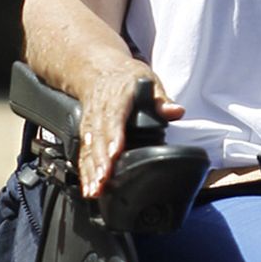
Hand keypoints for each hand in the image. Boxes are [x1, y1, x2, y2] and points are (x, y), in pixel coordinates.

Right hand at [76, 61, 184, 196]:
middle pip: (99, 136)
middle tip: (104, 180)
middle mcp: (100, 111)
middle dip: (100, 159)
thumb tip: (176, 111)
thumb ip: (162, 99)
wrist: (100, 72)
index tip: (116, 151)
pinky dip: (85, 171)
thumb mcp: (149, 81)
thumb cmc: (128, 79)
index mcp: (118, 97)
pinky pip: (84, 152)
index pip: (115, 116)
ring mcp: (91, 123)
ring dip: (91, 169)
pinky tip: (89, 188)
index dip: (114, 135)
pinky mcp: (86, 133)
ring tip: (95, 189)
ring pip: (89, 147)